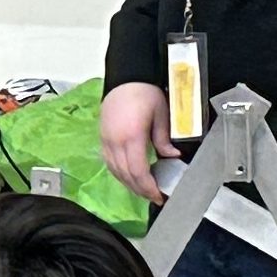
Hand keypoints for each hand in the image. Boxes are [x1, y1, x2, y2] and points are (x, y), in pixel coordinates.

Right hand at [99, 83, 178, 203]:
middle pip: (126, 175)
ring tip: (143, 190)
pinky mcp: (103, 139)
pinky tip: (129, 177)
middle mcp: (115, 142)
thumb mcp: (162, 114)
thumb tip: (173, 157)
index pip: (138, 170)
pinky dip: (120, 174)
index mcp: (131, 136)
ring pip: (115, 171)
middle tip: (154, 197)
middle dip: (140, 190)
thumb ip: (165, 139)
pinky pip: (110, 164)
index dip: (148, 187)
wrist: (126, 79)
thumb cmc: (145, 93)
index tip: (158, 196)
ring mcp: (106, 141)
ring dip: (129, 184)